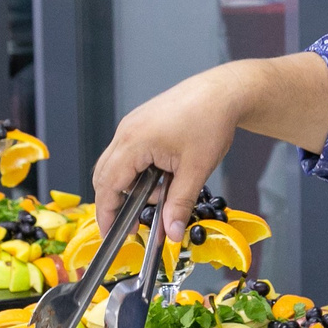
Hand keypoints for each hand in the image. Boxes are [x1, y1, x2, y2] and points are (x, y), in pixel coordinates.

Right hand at [92, 67, 248, 243]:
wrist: (222, 92)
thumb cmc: (210, 122)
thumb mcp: (196, 170)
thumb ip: (179, 205)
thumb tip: (171, 233)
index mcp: (134, 142)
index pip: (108, 185)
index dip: (107, 213)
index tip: (111, 236)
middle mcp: (126, 132)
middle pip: (105, 176)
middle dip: (117, 203)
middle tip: (135, 224)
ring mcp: (131, 126)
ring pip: (116, 166)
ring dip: (133, 187)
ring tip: (165, 191)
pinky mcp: (140, 124)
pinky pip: (128, 154)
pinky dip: (139, 172)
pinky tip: (163, 176)